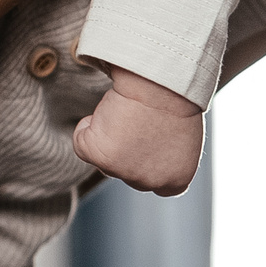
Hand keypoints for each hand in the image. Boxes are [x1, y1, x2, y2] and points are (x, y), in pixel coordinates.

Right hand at [75, 66, 204, 194]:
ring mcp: (123, 172)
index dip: (146, 159)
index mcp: (176, 180)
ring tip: (129, 113)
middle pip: (126, 171)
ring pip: (103, 157)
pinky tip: (110, 110)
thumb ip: (167, 156)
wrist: (163, 83)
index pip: (156, 182)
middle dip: (126, 149)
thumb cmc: (178, 98)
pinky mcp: (100, 157)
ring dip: (109, 135)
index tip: (147, 139)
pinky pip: (81, 142)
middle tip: (136, 119)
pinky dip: (88, 125)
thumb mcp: (184, 138)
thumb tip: (144, 154)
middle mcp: (150, 183)